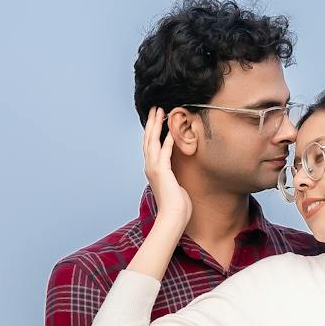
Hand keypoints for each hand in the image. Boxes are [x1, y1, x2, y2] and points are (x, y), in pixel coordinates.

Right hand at [141, 108, 191, 226]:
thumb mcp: (174, 186)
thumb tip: (177, 174)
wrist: (173, 217)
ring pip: (152, 141)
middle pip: (147, 139)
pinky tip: (172, 128)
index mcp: (152, 170)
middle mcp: (150, 167)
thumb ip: (173, 176)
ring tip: (160, 111)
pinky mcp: (162, 171)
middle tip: (155, 108)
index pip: (149, 146)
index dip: (152, 131)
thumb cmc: (176, 206)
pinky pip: (165, 151)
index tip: (156, 118)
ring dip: (157, 125)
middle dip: (151, 122)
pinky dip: (168, 139)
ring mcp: (154, 169)